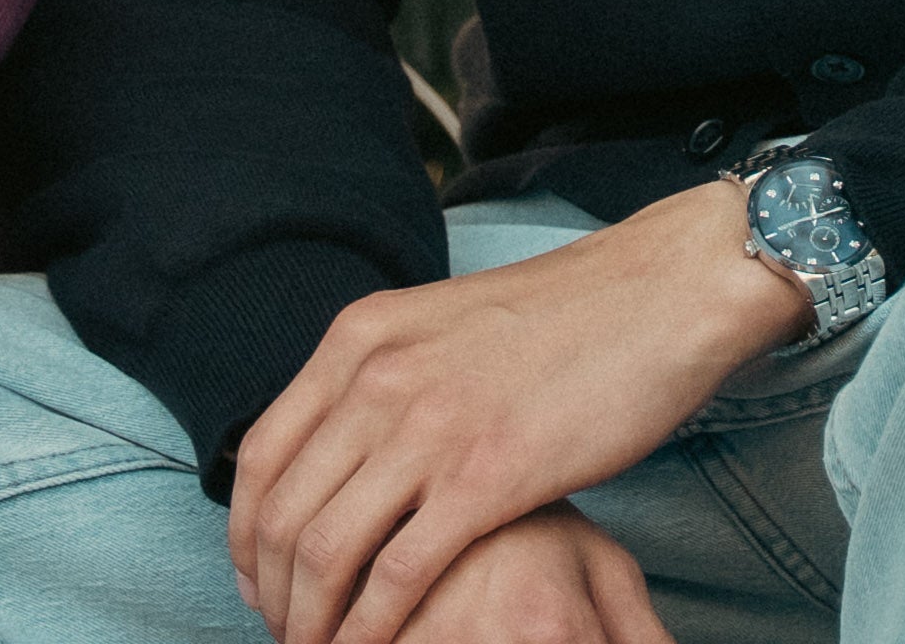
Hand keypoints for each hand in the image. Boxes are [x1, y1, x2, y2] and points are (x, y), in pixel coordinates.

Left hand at [233, 181, 804, 643]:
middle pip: (281, 513)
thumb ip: (384, 377)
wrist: (658, 294)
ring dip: (311, 619)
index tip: (262, 582)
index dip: (246, 537)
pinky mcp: (486, 475)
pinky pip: (397, 575)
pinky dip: (370, 629)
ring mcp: (429, 425)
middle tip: (289, 631)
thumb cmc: (565, 319)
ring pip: (325, 551)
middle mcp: (377, 377)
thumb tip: (340, 452)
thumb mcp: (442, 327)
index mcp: (359, 338)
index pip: (259, 456)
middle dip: (274, 592)